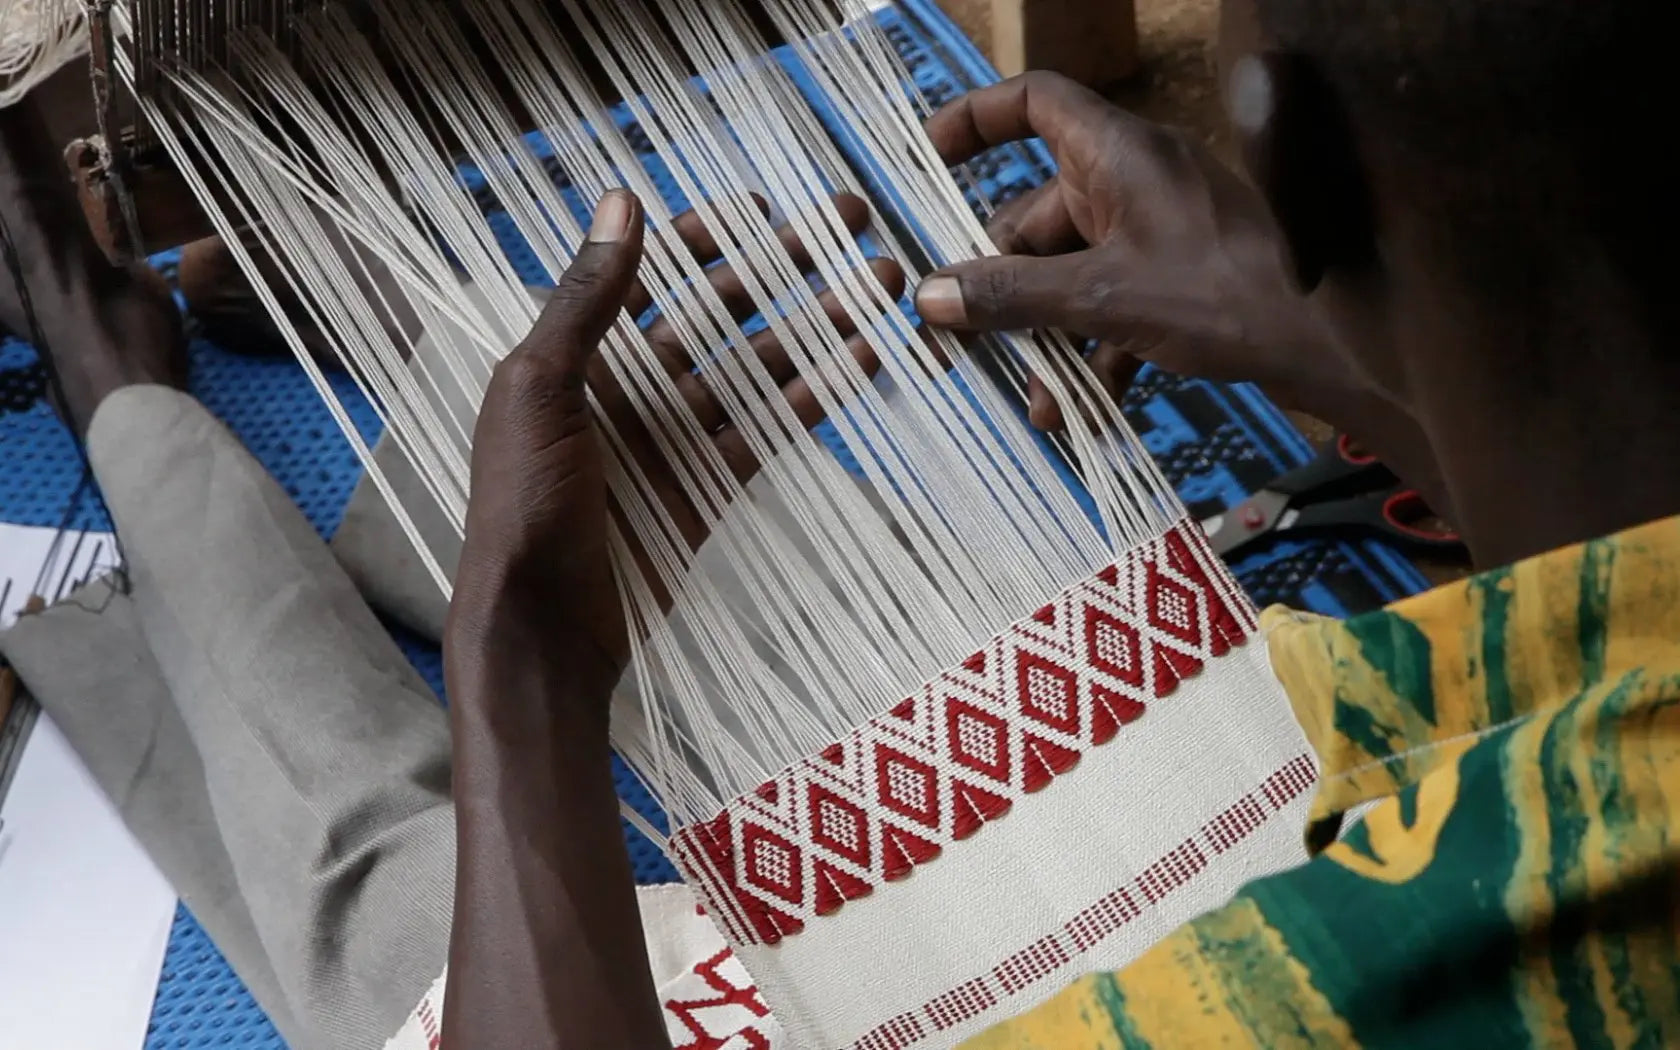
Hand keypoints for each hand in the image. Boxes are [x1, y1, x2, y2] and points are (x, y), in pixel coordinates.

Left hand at [450, 189, 892, 701]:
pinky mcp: (709, 486)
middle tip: (848, 230)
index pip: (647, 276)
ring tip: (877, 290)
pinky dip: (813, 395)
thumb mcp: (539, 389)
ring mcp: (673, 438)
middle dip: (782, 269)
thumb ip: (584, 299)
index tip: (763, 208)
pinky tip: (861, 360)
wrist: (539, 627)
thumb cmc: (521, 504)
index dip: (702, 239)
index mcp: (577, 355)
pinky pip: (768, 428)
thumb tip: (622, 200)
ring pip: (755, 366)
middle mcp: (629, 387)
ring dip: (815, 326)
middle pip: (717, 311)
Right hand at [913, 72, 1345, 427]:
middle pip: (1036, 216)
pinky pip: (1111, 306)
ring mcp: (1158, 232)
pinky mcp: (1178, 281)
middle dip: (1000, 286)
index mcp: (1117, 153)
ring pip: (1071, 274)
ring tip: (1029, 401)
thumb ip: (1012, 296)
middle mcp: (1135, 182)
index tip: (926, 163)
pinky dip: (1090, 353)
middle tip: (960, 341)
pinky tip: (1074, 413)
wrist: (1336, 345)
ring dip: (1043, 336)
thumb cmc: (1224, 296)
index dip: (975, 121)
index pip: (1034, 102)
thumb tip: (928, 297)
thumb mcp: (1102, 298)